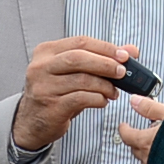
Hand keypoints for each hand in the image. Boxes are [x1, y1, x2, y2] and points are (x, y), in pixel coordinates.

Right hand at [14, 36, 133, 150]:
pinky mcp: (51, 106)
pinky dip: (97, 99)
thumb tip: (131, 50)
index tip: (124, 55)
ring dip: (104, 85)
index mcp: (46, 51)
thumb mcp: (73, 72)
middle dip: (105, 64)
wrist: (32, 122)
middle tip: (122, 72)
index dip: (105, 48)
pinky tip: (102, 101)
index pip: (80, 42)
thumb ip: (100, 59)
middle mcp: (41, 67)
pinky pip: (81, 98)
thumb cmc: (55, 93)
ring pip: (82, 80)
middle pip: (79, 58)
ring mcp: (44, 87)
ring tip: (113, 92)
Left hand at [116, 95, 163, 163]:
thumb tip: (135, 100)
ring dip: (147, 154)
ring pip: (145, 162)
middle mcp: (149, 159)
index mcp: (147, 142)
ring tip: (156, 146)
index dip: (124, 129)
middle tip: (140, 133)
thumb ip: (151, 107)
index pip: (127, 135)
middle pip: (135, 149)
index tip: (124, 126)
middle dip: (135, 140)